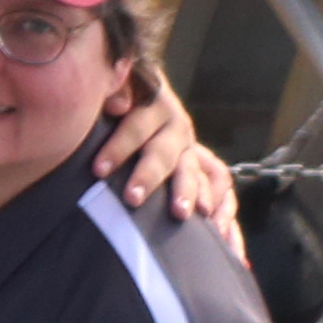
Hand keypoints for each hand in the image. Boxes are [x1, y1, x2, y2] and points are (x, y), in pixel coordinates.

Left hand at [93, 65, 235, 231]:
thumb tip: (115, 102)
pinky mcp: (205, 172)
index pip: (137, 126)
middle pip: (164, 153)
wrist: (142, 100)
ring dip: (189, 192)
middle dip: (149, 176)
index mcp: (154, 106)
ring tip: (182, 214)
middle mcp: (177, 129)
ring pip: (196, 172)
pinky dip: (224, 212)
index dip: (118, 146)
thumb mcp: (113, 90)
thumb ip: (114, 88)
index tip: (98, 170)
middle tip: (132, 198)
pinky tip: (221, 233)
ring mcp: (193, 151)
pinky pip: (222, 191)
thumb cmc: (115, 103)